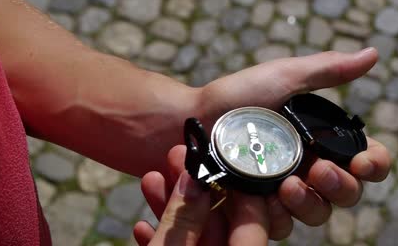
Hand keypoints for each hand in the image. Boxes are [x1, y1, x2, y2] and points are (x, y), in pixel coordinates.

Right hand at [134, 171, 268, 245]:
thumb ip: (183, 221)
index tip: (216, 160)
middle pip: (220, 221)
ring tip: (151, 180)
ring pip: (199, 235)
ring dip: (173, 211)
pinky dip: (167, 240)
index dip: (236, 184)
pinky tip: (143, 226)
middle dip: (194, 190)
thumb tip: (193, 181)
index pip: (254, 218)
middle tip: (175, 158)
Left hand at [145, 48, 391, 240]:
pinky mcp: (259, 210)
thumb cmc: (235, 99)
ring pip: (318, 214)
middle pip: (346, 193)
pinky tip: (261, 200)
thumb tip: (373, 53)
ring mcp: (284, 192)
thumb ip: (326, 70)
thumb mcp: (281, 78)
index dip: (373, 164)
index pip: (364, 160)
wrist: (192, 124)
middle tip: (319, 171)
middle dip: (340, 186)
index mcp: (319, 140)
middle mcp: (307, 168)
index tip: (363, 162)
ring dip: (309, 203)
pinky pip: (282, 225)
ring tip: (286, 186)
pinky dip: (277, 215)